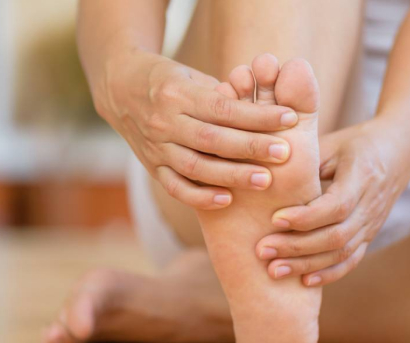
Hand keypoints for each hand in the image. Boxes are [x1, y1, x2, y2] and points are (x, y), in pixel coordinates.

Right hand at [91, 48, 298, 209]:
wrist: (119, 89)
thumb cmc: (168, 79)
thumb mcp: (192, 75)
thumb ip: (222, 94)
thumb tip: (263, 105)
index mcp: (177, 94)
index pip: (223, 108)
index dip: (258, 115)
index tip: (290, 119)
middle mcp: (164, 122)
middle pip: (212, 139)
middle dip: (251, 147)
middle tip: (285, 153)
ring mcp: (156, 147)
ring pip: (196, 166)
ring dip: (232, 175)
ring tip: (264, 180)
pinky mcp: (152, 167)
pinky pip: (175, 187)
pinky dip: (200, 196)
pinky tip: (227, 200)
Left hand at [255, 118, 409, 285]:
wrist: (398, 150)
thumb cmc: (355, 143)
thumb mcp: (332, 143)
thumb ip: (306, 162)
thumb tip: (268, 178)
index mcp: (362, 176)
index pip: (336, 206)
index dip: (305, 218)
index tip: (274, 219)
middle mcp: (370, 205)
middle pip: (336, 236)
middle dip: (296, 247)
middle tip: (262, 250)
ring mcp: (372, 224)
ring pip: (342, 253)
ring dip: (306, 265)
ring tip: (273, 270)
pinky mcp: (369, 235)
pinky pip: (351, 260)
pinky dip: (328, 274)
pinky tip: (304, 281)